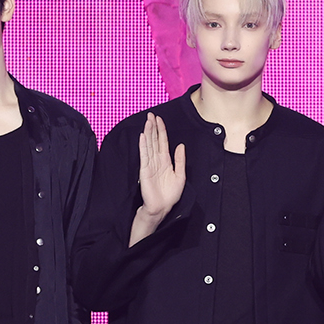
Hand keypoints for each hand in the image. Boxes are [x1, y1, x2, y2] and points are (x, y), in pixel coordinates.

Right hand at [129, 112, 185, 245]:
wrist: (162, 208)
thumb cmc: (170, 195)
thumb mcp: (180, 175)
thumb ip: (180, 160)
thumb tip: (180, 145)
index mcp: (165, 161)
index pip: (162, 142)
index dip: (161, 130)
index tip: (159, 119)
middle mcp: (157, 161)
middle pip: (154, 140)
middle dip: (153, 127)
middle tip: (151, 115)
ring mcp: (150, 164)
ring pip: (149, 145)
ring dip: (148, 133)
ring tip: (147, 121)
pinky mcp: (145, 170)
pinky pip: (144, 155)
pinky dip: (143, 146)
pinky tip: (142, 136)